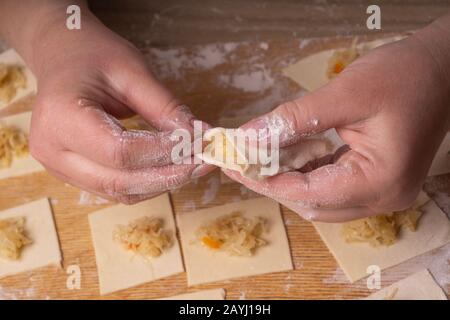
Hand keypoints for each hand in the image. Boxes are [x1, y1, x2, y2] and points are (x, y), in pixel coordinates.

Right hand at [24, 8, 211, 202]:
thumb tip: (198, 135)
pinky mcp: (71, 173)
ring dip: (161, 183)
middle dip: (169, 175)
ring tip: (193, 164)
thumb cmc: (93, 55)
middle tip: (204, 161)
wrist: (62, 58)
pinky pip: (115, 189)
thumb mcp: (133, 72)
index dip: (165, 152)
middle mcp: (53, 150)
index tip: (199, 143)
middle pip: (119, 180)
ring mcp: (58, 167)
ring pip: (120, 192)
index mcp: (61, 117)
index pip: (121, 151)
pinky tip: (170, 168)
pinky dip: (147, 183)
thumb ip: (164, 107)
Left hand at [224, 29, 449, 221]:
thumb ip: (293, 120)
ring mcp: (381, 192)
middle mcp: (383, 197)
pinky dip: (306, 171)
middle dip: (272, 182)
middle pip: (312, 203)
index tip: (234, 164)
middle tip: (241, 159)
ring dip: (287, 178)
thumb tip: (246, 138)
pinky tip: (289, 152)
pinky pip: (331, 186)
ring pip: (319, 198)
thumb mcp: (344, 94)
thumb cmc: (403, 75)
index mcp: (380, 181)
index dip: (265, 180)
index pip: (308, 193)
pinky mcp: (376, 180)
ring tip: (260, 155)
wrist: (443, 68)